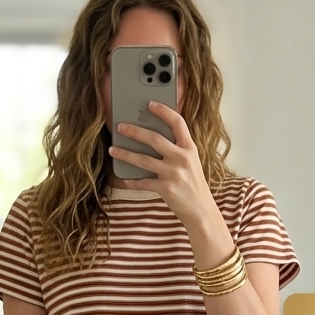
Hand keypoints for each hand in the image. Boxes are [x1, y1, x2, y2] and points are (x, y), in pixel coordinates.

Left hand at [109, 101, 221, 234]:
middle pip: (154, 138)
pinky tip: (123, 178)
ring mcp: (173, 173)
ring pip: (143, 160)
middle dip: (135, 131)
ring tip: (113, 149)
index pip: (177, 123)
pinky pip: (143, 182)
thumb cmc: (194, 184)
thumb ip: (178, 149)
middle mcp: (182, 158)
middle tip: (121, 127)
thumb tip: (153, 137)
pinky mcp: (166, 188)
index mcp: (189, 148)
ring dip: (125, 154)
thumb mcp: (192, 162)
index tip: (150, 104)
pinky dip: (131, 181)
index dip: (164, 111)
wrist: (201, 210)